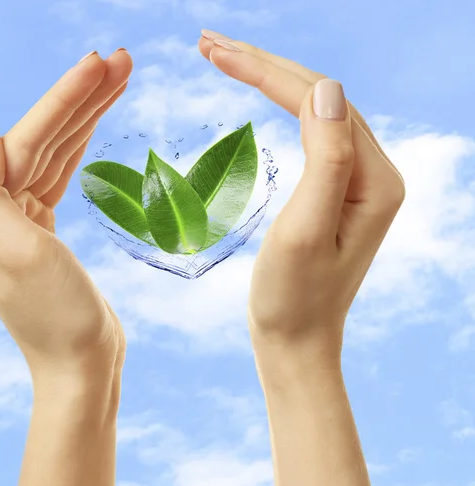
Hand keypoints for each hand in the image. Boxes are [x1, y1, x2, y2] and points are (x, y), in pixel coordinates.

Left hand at [0, 49, 131, 400]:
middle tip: (121, 61)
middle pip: (39, 141)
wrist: (82, 365)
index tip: (102, 63)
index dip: (64, 101)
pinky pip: (59, 176)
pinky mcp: (42, 232)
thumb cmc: (57, 320)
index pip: (24, 143)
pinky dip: (79, 148)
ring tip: (120, 79)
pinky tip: (94, 125)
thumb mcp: (19, 256)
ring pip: (52, 154)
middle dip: (80, 99)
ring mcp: (16, 221)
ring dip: (85, 117)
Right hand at [199, 33, 404, 352]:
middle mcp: (375, 175)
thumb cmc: (293, 298)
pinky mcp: (336, 193)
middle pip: (320, 98)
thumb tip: (325, 89)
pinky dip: (279, 107)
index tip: (213, 52)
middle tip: (208, 44)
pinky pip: (311, 134)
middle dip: (263, 66)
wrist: (294, 342)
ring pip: (314, 111)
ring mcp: (356, 183)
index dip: (266, 73)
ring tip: (222, 57)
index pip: (320, 103)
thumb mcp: (305, 231)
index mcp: (375, 181)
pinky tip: (259, 94)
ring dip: (270, 79)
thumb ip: (326, 159)